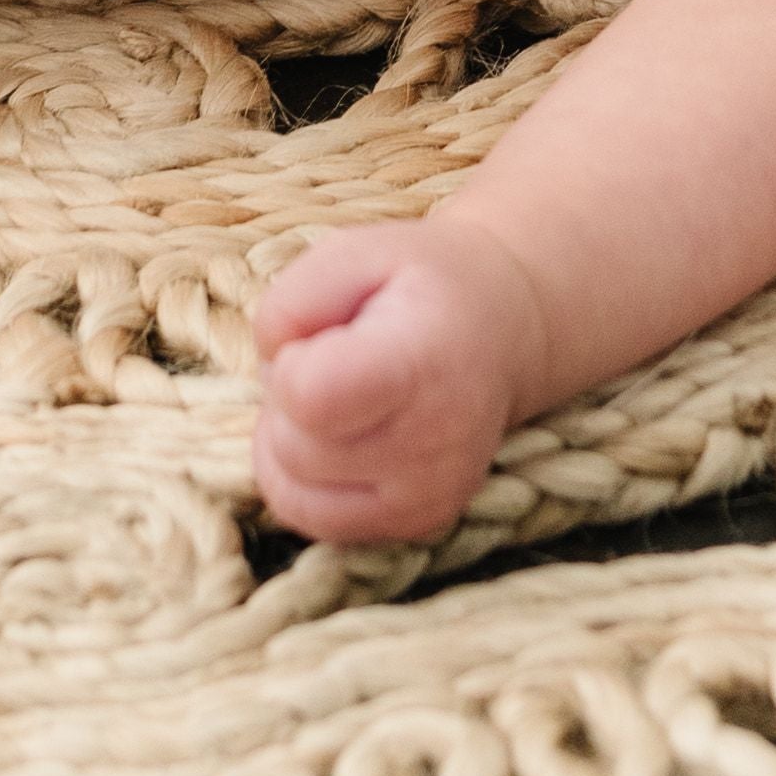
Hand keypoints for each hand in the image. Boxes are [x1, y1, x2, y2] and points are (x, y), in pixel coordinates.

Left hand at [249, 218, 551, 545]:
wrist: (504, 326)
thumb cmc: (419, 282)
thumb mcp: (353, 251)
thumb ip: (293, 300)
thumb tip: (271, 364)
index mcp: (421, 363)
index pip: (310, 398)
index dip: (289, 365)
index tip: (322, 338)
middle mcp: (435, 443)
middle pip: (294, 448)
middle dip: (288, 401)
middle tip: (331, 360)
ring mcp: (431, 494)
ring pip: (292, 492)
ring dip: (290, 442)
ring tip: (335, 398)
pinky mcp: (419, 523)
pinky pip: (314, 520)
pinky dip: (302, 480)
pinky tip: (336, 437)